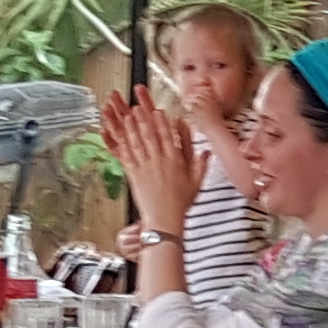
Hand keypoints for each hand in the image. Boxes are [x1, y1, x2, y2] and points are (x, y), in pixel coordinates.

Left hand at [96, 87, 205, 225]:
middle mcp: (160, 161)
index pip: (169, 136)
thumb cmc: (180, 204)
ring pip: (138, 142)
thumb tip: (206, 153)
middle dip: (144, 119)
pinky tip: (120, 134)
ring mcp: (146, 167)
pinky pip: (128, 155)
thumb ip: (201, 166)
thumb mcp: (196, 184)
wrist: (164, 220)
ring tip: (127, 115)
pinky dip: (124, 143)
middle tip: (139, 106)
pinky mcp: (134, 175)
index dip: (163, 123)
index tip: (159, 112)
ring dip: (132, 126)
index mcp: (175, 161)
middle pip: (151, 135)